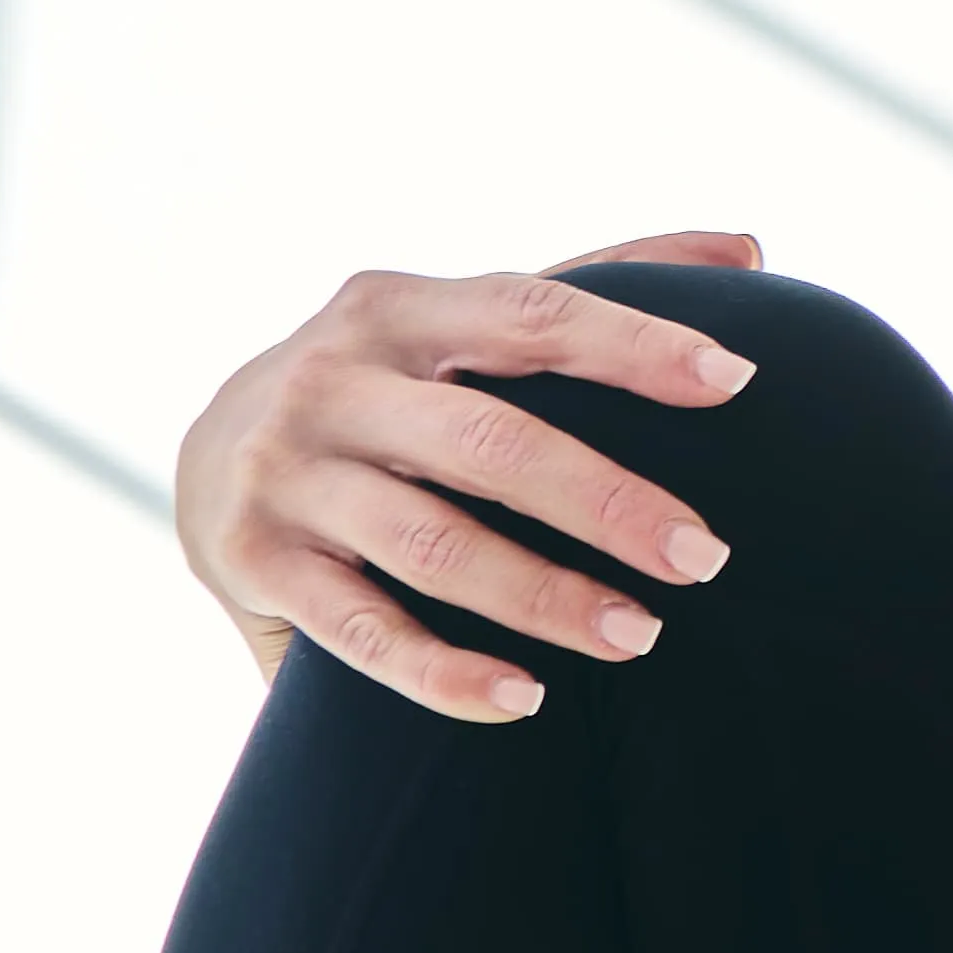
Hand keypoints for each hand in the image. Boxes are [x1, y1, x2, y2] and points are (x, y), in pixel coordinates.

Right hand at [174, 234, 761, 724]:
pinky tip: (525, 700)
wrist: (202, 457)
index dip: (632, 342)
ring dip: (543, 597)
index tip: (736, 380)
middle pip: (488, 441)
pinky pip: (363, 633)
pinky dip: (444, 673)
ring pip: (431, 543)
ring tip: (640, 635)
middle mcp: (332, 380)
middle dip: (605, 500)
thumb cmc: (381, 384)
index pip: (530, 313)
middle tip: (704, 557)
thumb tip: (749, 252)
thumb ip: (593, 283)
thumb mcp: (460, 320)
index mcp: (397, 308)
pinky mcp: (254, 561)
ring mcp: (287, 473)